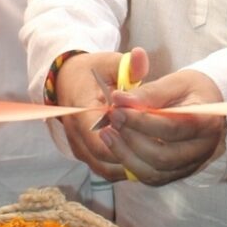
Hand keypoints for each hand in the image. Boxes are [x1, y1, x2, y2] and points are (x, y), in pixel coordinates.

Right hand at [56, 51, 149, 179]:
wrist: (69, 81)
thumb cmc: (93, 71)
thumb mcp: (111, 63)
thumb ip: (128, 64)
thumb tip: (142, 56)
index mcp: (80, 111)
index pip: (101, 139)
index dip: (125, 140)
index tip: (148, 132)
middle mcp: (76, 135)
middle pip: (105, 159)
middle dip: (132, 154)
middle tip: (158, 145)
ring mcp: (80, 148)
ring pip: (107, 169)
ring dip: (130, 163)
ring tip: (154, 152)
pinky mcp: (86, 155)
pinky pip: (106, 169)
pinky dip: (124, 166)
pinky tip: (145, 157)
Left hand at [104, 68, 224, 185]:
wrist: (208, 105)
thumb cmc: (193, 90)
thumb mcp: (176, 82)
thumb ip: (150, 92)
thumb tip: (120, 99)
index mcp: (207, 122)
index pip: (171, 127)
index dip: (141, 120)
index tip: (118, 109)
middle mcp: (202, 150)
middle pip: (162, 155)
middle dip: (131, 139)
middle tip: (110, 120)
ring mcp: (191, 166)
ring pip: (154, 171)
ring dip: (126, 154)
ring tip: (107, 134)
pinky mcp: (177, 174)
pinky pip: (151, 177)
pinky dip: (131, 165)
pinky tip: (117, 148)